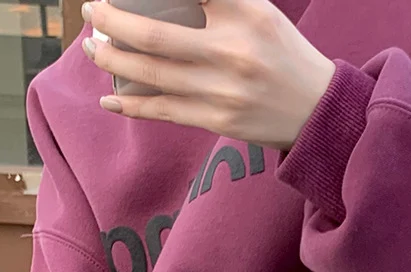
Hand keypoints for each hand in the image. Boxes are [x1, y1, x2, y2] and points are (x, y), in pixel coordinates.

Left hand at [82, 0, 336, 149]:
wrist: (318, 109)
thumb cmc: (282, 53)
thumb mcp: (259, 10)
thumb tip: (169, 2)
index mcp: (245, 12)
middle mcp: (233, 50)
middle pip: (155, 35)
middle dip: (113, 22)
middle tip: (92, 12)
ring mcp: (223, 90)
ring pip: (153, 75)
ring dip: (114, 61)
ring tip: (93, 48)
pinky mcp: (219, 120)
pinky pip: (165, 111)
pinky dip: (132, 105)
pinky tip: (109, 99)